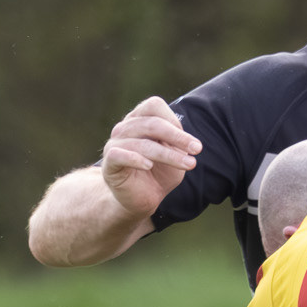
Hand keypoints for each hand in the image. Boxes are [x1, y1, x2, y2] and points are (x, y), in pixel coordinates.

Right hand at [99, 96, 199, 218]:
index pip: (154, 106)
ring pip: (142, 143)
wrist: (141, 200)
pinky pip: (119, 155)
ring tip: (188, 164)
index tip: (192, 143)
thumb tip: (187, 139)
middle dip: (178, 137)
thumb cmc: (159, 174)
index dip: (174, 120)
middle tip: (197, 149)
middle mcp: (125, 128)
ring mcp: (114, 144)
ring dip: (168, 154)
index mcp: (140, 120)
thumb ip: (178, 144)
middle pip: (152, 123)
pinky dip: (135, 159)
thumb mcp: (175, 156)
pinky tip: (148, 165)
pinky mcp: (109, 163)